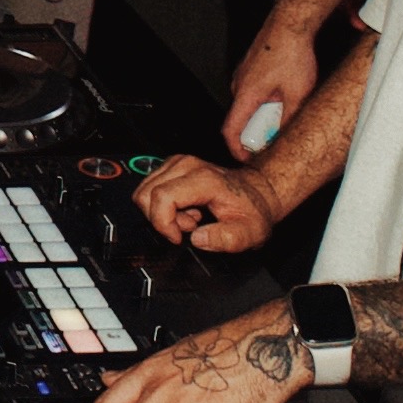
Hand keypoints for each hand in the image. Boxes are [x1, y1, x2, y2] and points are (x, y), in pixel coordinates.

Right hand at [134, 151, 283, 251]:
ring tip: (189, 218)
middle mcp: (187, 166)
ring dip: (161, 212)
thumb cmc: (251, 211)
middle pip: (147, 194)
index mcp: (204, 180)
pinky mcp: (173, 165)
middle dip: (161, 219)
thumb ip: (225, 239)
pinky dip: (162, 204)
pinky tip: (185, 209)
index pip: (161, 198)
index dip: (163, 224)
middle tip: (188, 227)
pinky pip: (151, 188)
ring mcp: (178, 163)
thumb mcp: (248, 234)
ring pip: (145, 191)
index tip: (178, 237)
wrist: (257, 193)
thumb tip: (198, 239)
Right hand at [215, 17, 319, 165]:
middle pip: (241, 120)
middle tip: (277, 136)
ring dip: (264, 114)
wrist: (291, 24)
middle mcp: (239, 85)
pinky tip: (284, 95)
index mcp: (246, 94)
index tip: (246, 159)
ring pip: (249, 105)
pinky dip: (265, 101)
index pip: (230, 131)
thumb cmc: (292, 52)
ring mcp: (244, 75)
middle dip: (257, 132)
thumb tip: (285, 137)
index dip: (236, 150)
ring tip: (286, 110)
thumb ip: (288, 119)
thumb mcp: (298, 94)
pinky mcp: (251, 68)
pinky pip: (254, 92)